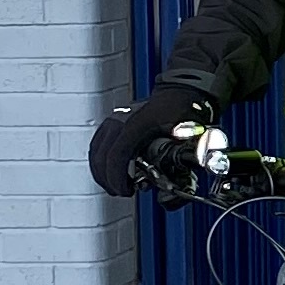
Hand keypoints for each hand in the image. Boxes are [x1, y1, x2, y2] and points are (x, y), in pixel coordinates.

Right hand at [89, 85, 209, 194]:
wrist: (181, 92)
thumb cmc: (184, 113)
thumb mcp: (188, 139)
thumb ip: (181, 165)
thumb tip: (171, 190)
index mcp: (139, 123)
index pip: (118, 155)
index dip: (118, 178)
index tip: (126, 191)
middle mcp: (122, 119)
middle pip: (102, 156)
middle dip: (110, 179)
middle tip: (124, 191)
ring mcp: (115, 118)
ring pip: (97, 151)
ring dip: (103, 172)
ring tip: (118, 185)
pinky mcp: (113, 121)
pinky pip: (98, 144)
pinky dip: (101, 161)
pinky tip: (111, 171)